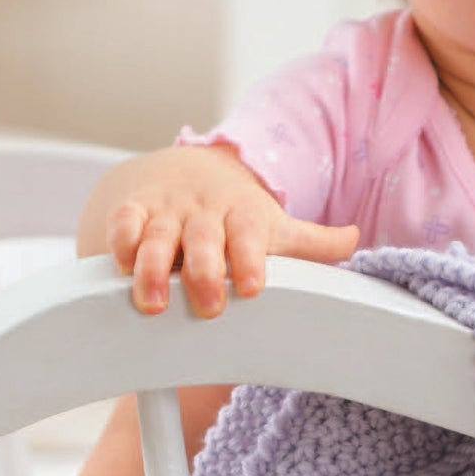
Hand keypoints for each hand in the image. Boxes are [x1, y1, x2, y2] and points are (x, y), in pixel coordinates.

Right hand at [81, 144, 358, 316]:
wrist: (186, 168)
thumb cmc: (236, 213)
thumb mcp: (274, 224)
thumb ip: (313, 242)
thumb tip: (357, 239)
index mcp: (244, 216)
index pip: (249, 235)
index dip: (250, 259)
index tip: (253, 287)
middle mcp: (205, 212)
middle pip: (204, 239)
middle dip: (203, 272)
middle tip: (206, 307)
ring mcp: (167, 210)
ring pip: (158, 236)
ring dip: (154, 267)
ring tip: (152, 303)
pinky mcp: (134, 209)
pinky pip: (123, 222)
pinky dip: (119, 241)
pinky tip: (118, 265)